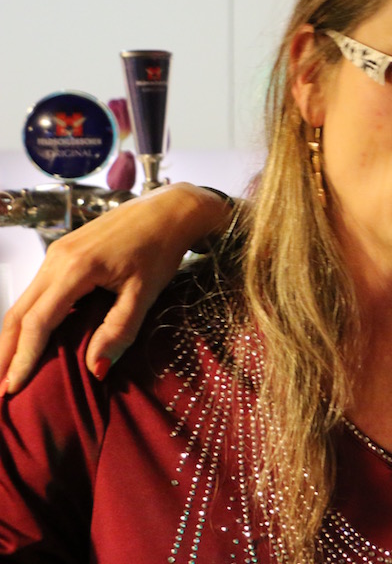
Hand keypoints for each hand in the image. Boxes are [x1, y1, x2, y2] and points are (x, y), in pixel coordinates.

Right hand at [0, 183, 232, 393]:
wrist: (168, 209)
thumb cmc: (161, 249)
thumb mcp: (145, 292)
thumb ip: (119, 331)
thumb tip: (95, 370)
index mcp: (75, 268)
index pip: (38, 322)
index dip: (24, 358)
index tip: (13, 389)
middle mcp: (55, 259)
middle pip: (18, 313)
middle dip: (5, 353)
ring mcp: (55, 254)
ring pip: (23, 302)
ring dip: (12, 337)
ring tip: (6, 371)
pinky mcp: (62, 253)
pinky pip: (37, 291)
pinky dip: (27, 319)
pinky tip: (28, 340)